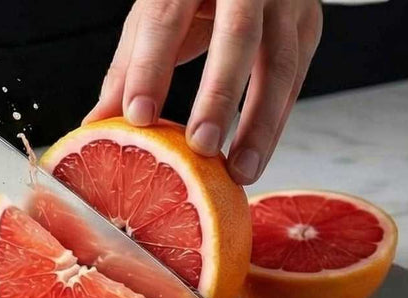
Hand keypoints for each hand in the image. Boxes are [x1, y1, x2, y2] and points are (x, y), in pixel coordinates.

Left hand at [86, 0, 321, 184]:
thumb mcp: (161, 10)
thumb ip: (133, 62)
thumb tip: (99, 123)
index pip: (169, 17)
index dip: (152, 67)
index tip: (139, 117)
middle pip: (238, 36)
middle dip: (220, 95)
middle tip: (201, 146)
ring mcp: (286, 1)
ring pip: (281, 66)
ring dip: (260, 126)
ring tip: (238, 171)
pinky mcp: (308, 26)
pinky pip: (296, 83)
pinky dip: (276, 125)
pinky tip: (257, 156)